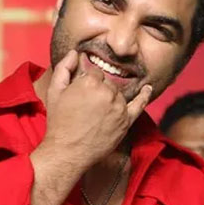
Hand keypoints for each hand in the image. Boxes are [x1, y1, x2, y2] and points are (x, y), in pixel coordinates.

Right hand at [34, 50, 151, 171]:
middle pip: (108, 83)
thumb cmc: (59, 121)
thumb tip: (74, 52)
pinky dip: (144, 96)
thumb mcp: (55, 91)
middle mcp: (107, 92)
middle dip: (98, 91)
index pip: (95, 74)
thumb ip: (64, 68)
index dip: (86, 84)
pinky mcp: (126, 121)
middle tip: (86, 107)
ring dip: (110, 99)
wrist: (68, 151)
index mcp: (90, 82)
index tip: (80, 96)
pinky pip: (139, 105)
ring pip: (119, 94)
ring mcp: (119, 107)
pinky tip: (148, 88)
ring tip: (96, 112)